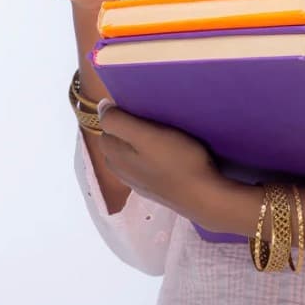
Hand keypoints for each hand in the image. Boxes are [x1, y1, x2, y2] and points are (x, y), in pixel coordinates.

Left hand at [97, 102, 227, 221]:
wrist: (203, 197)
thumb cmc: (177, 161)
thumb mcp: (146, 135)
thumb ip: (118, 121)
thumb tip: (101, 107)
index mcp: (112, 154)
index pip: (108, 124)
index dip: (124, 113)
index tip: (145, 110)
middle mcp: (118, 169)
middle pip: (118, 138)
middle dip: (131, 127)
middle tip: (156, 120)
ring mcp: (135, 181)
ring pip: (130, 152)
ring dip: (141, 142)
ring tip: (165, 134)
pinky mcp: (151, 188)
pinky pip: (143, 164)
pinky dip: (151, 156)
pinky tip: (168, 154)